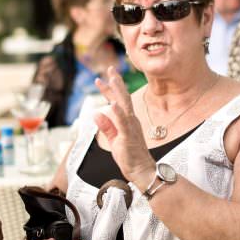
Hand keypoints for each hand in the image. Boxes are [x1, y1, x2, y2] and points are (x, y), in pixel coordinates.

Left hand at [93, 67, 156, 187]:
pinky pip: (123, 123)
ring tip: (112, 79)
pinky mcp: (129, 136)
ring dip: (118, 91)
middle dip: (116, 83)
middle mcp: (131, 120)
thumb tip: (96, 113)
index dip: (110, 90)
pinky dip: (118, 112)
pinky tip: (113, 104)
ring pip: (124, 105)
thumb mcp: (114, 140)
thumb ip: (106, 127)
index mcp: (127, 120)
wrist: (142, 171)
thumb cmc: (130, 156)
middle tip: (110, 69)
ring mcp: (131, 127)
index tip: (102, 79)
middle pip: (123, 98)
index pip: (118, 101)